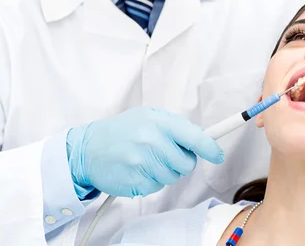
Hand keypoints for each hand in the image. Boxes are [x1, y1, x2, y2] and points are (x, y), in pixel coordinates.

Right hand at [66, 107, 223, 197]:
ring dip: (165, 172)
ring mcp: (143, 163)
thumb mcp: (148, 117)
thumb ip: (174, 126)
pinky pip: (157, 187)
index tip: (217, 155)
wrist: (87, 148)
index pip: (195, 137)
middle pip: (187, 163)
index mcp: (159, 122)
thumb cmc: (121, 131)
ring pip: (173, 177)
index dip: (210, 148)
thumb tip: (201, 138)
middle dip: (181, 161)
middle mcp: (152, 142)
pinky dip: (151, 181)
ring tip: (146, 160)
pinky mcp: (136, 182)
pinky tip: (138, 169)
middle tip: (165, 154)